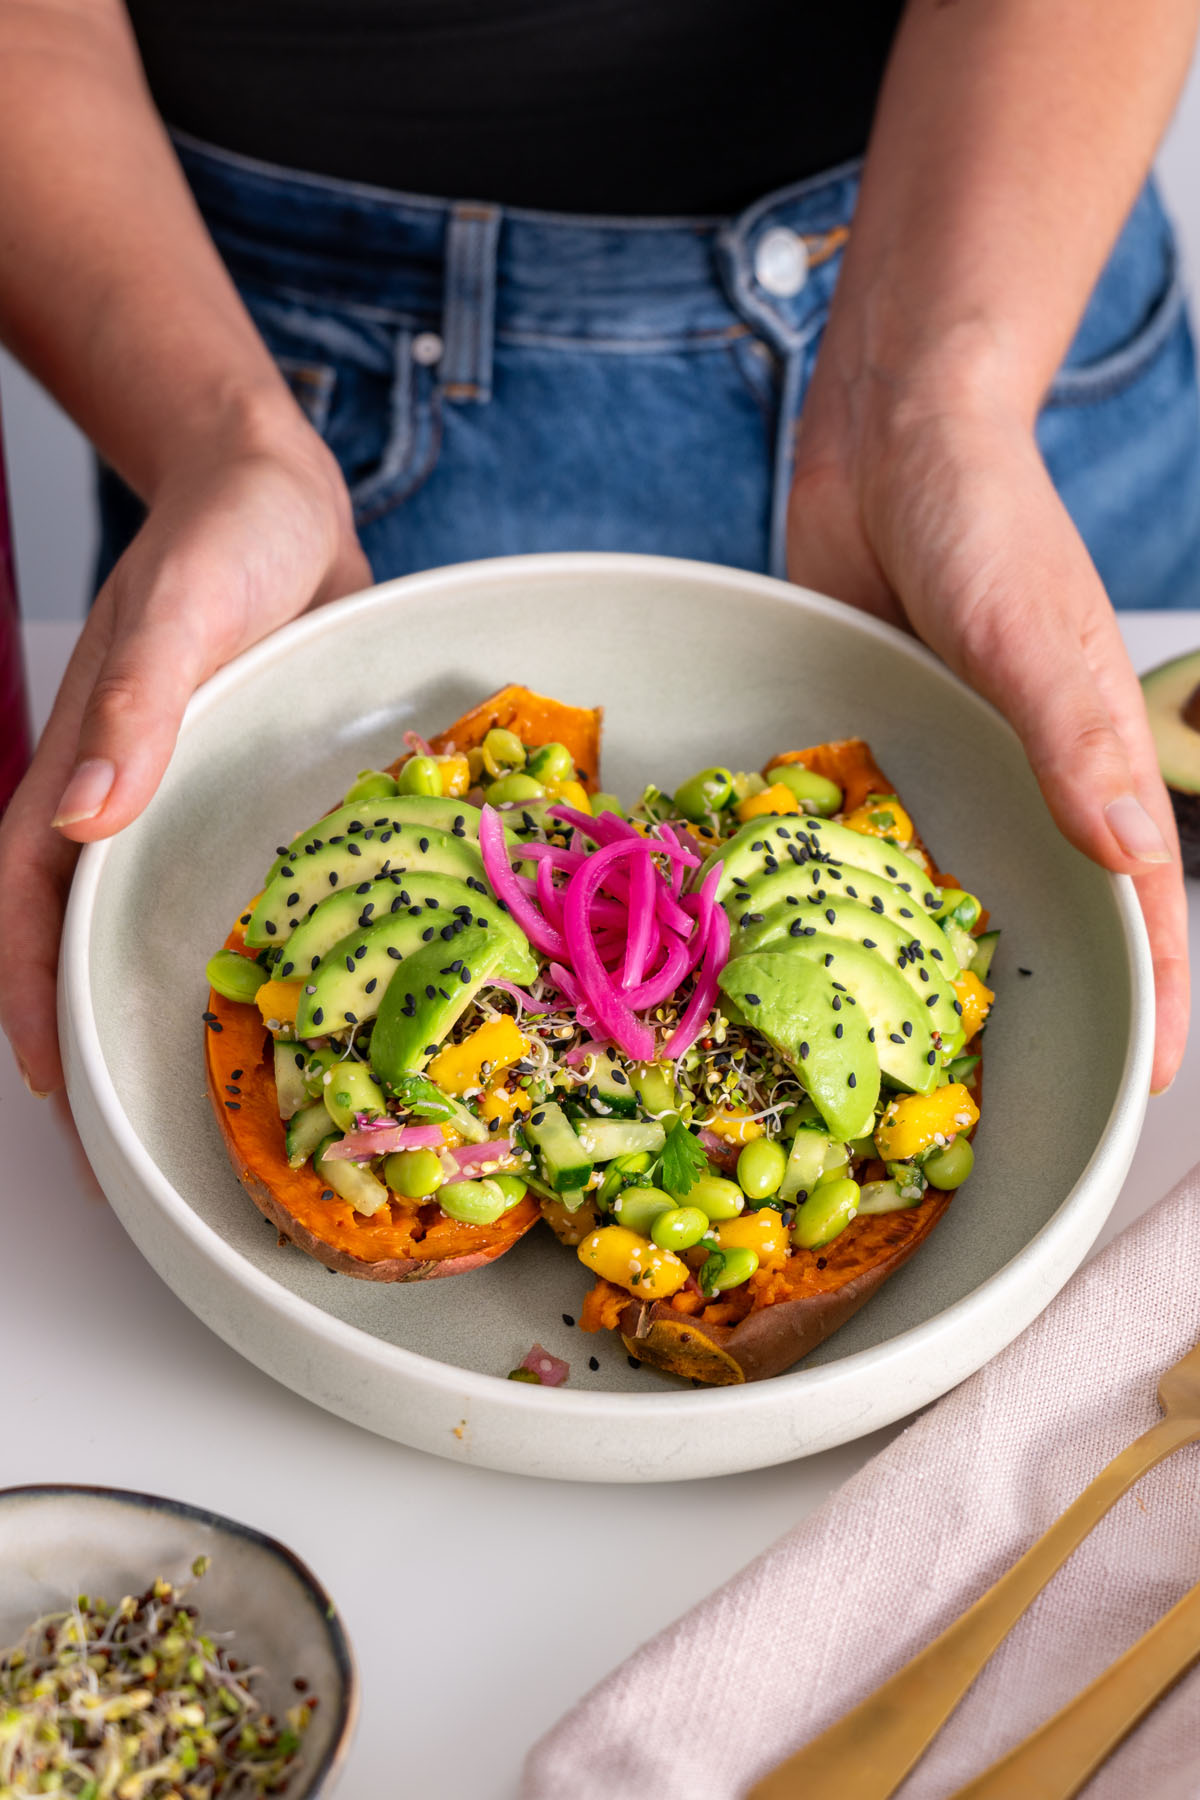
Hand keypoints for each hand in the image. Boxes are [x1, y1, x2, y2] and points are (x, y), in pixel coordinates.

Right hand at [0, 418, 370, 1094]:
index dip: (30, 997)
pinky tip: (298, 994)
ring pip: (156, 919)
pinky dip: (246, 942)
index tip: (57, 1087)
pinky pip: (233, 881)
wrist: (280, 490)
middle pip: (85, 933)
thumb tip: (81, 820)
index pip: (29, 904)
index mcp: (84, 769)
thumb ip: (136, 706)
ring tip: (213, 1095)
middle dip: (94, 1031)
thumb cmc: (220, 537)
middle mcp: (128, 799)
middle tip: (134, 1141)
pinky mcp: (249, 789)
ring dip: (166, 1001)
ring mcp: (187, 799)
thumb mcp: (182, 612)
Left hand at [787, 391, 1187, 1092]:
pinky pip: (866, 838)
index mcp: (1088, 756)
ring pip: (947, 889)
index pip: (1137, 898)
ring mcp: (945, 768)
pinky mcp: (872, 747)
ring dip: (926, 962)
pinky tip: (802, 951)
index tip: (1144, 1085)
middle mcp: (1022, 777)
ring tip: (892, 1057)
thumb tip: (1129, 854)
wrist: (889, 439)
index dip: (1152, 993)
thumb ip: (1072, 737)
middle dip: (1032, 1003)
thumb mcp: (1031, 630)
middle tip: (990, 1101)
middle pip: (1044, 913)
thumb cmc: (983, 516)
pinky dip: (848, 892)